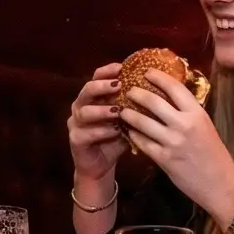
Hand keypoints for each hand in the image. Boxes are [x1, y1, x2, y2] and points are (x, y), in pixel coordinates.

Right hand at [67, 63, 123, 189]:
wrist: (100, 166)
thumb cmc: (115, 139)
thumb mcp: (126, 121)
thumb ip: (134, 107)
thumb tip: (158, 91)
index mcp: (93, 98)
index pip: (96, 77)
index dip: (107, 71)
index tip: (121, 67)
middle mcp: (81, 107)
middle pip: (87, 90)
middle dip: (102, 86)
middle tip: (118, 85)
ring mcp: (75, 123)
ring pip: (84, 111)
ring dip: (102, 110)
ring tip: (117, 111)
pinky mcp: (75, 140)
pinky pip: (86, 133)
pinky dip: (101, 131)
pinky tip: (115, 131)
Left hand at [118, 72, 233, 222]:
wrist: (221, 184)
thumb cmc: (215, 155)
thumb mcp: (206, 127)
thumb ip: (189, 114)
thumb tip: (171, 99)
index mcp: (197, 113)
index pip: (175, 87)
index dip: (158, 77)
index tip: (147, 71)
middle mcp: (184, 124)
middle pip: (154, 101)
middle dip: (137, 93)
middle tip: (128, 89)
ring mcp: (172, 142)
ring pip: (142, 121)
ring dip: (129, 113)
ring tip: (122, 109)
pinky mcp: (164, 159)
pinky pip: (142, 142)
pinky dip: (133, 134)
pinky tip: (129, 131)